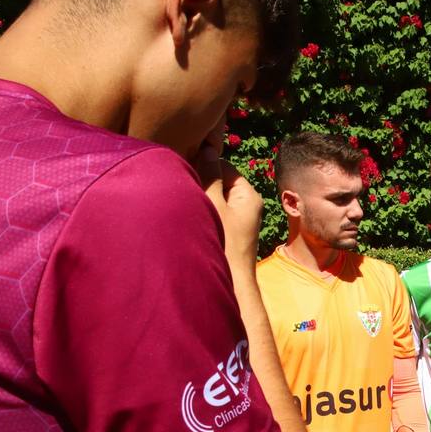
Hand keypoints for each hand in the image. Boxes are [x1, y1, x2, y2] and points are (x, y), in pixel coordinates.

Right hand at [192, 128, 263, 266]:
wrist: (231, 283)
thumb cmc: (223, 243)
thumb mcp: (214, 204)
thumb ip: (210, 175)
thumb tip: (207, 148)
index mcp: (249, 195)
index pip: (224, 166)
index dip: (205, 164)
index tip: (185, 164)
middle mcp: (247, 205)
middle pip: (219, 181)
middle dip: (201, 181)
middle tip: (182, 183)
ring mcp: (238, 219)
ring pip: (214, 198)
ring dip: (199, 197)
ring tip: (185, 201)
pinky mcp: (229, 232)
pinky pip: (214, 213)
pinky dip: (202, 211)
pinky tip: (189, 216)